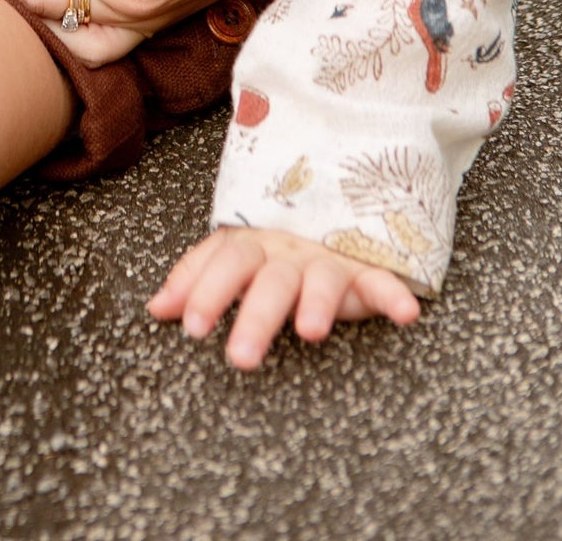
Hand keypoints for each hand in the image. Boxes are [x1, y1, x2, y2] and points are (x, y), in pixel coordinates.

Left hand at [149, 228, 420, 369]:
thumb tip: (155, 309)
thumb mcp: (233, 255)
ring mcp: (329, 259)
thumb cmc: (273, 247)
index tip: (190, 327)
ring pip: (323, 279)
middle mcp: (290, 252)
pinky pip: (383, 280)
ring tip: (310, 331)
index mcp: (254, 247)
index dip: (206, 289)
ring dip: (318, 302)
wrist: (331, 203)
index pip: (225, 261)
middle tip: (239, 358)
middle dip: (255, 316)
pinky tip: (405, 312)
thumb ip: (196, 278)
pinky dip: (394, 294)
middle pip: (271, 280)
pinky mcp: (367, 271)